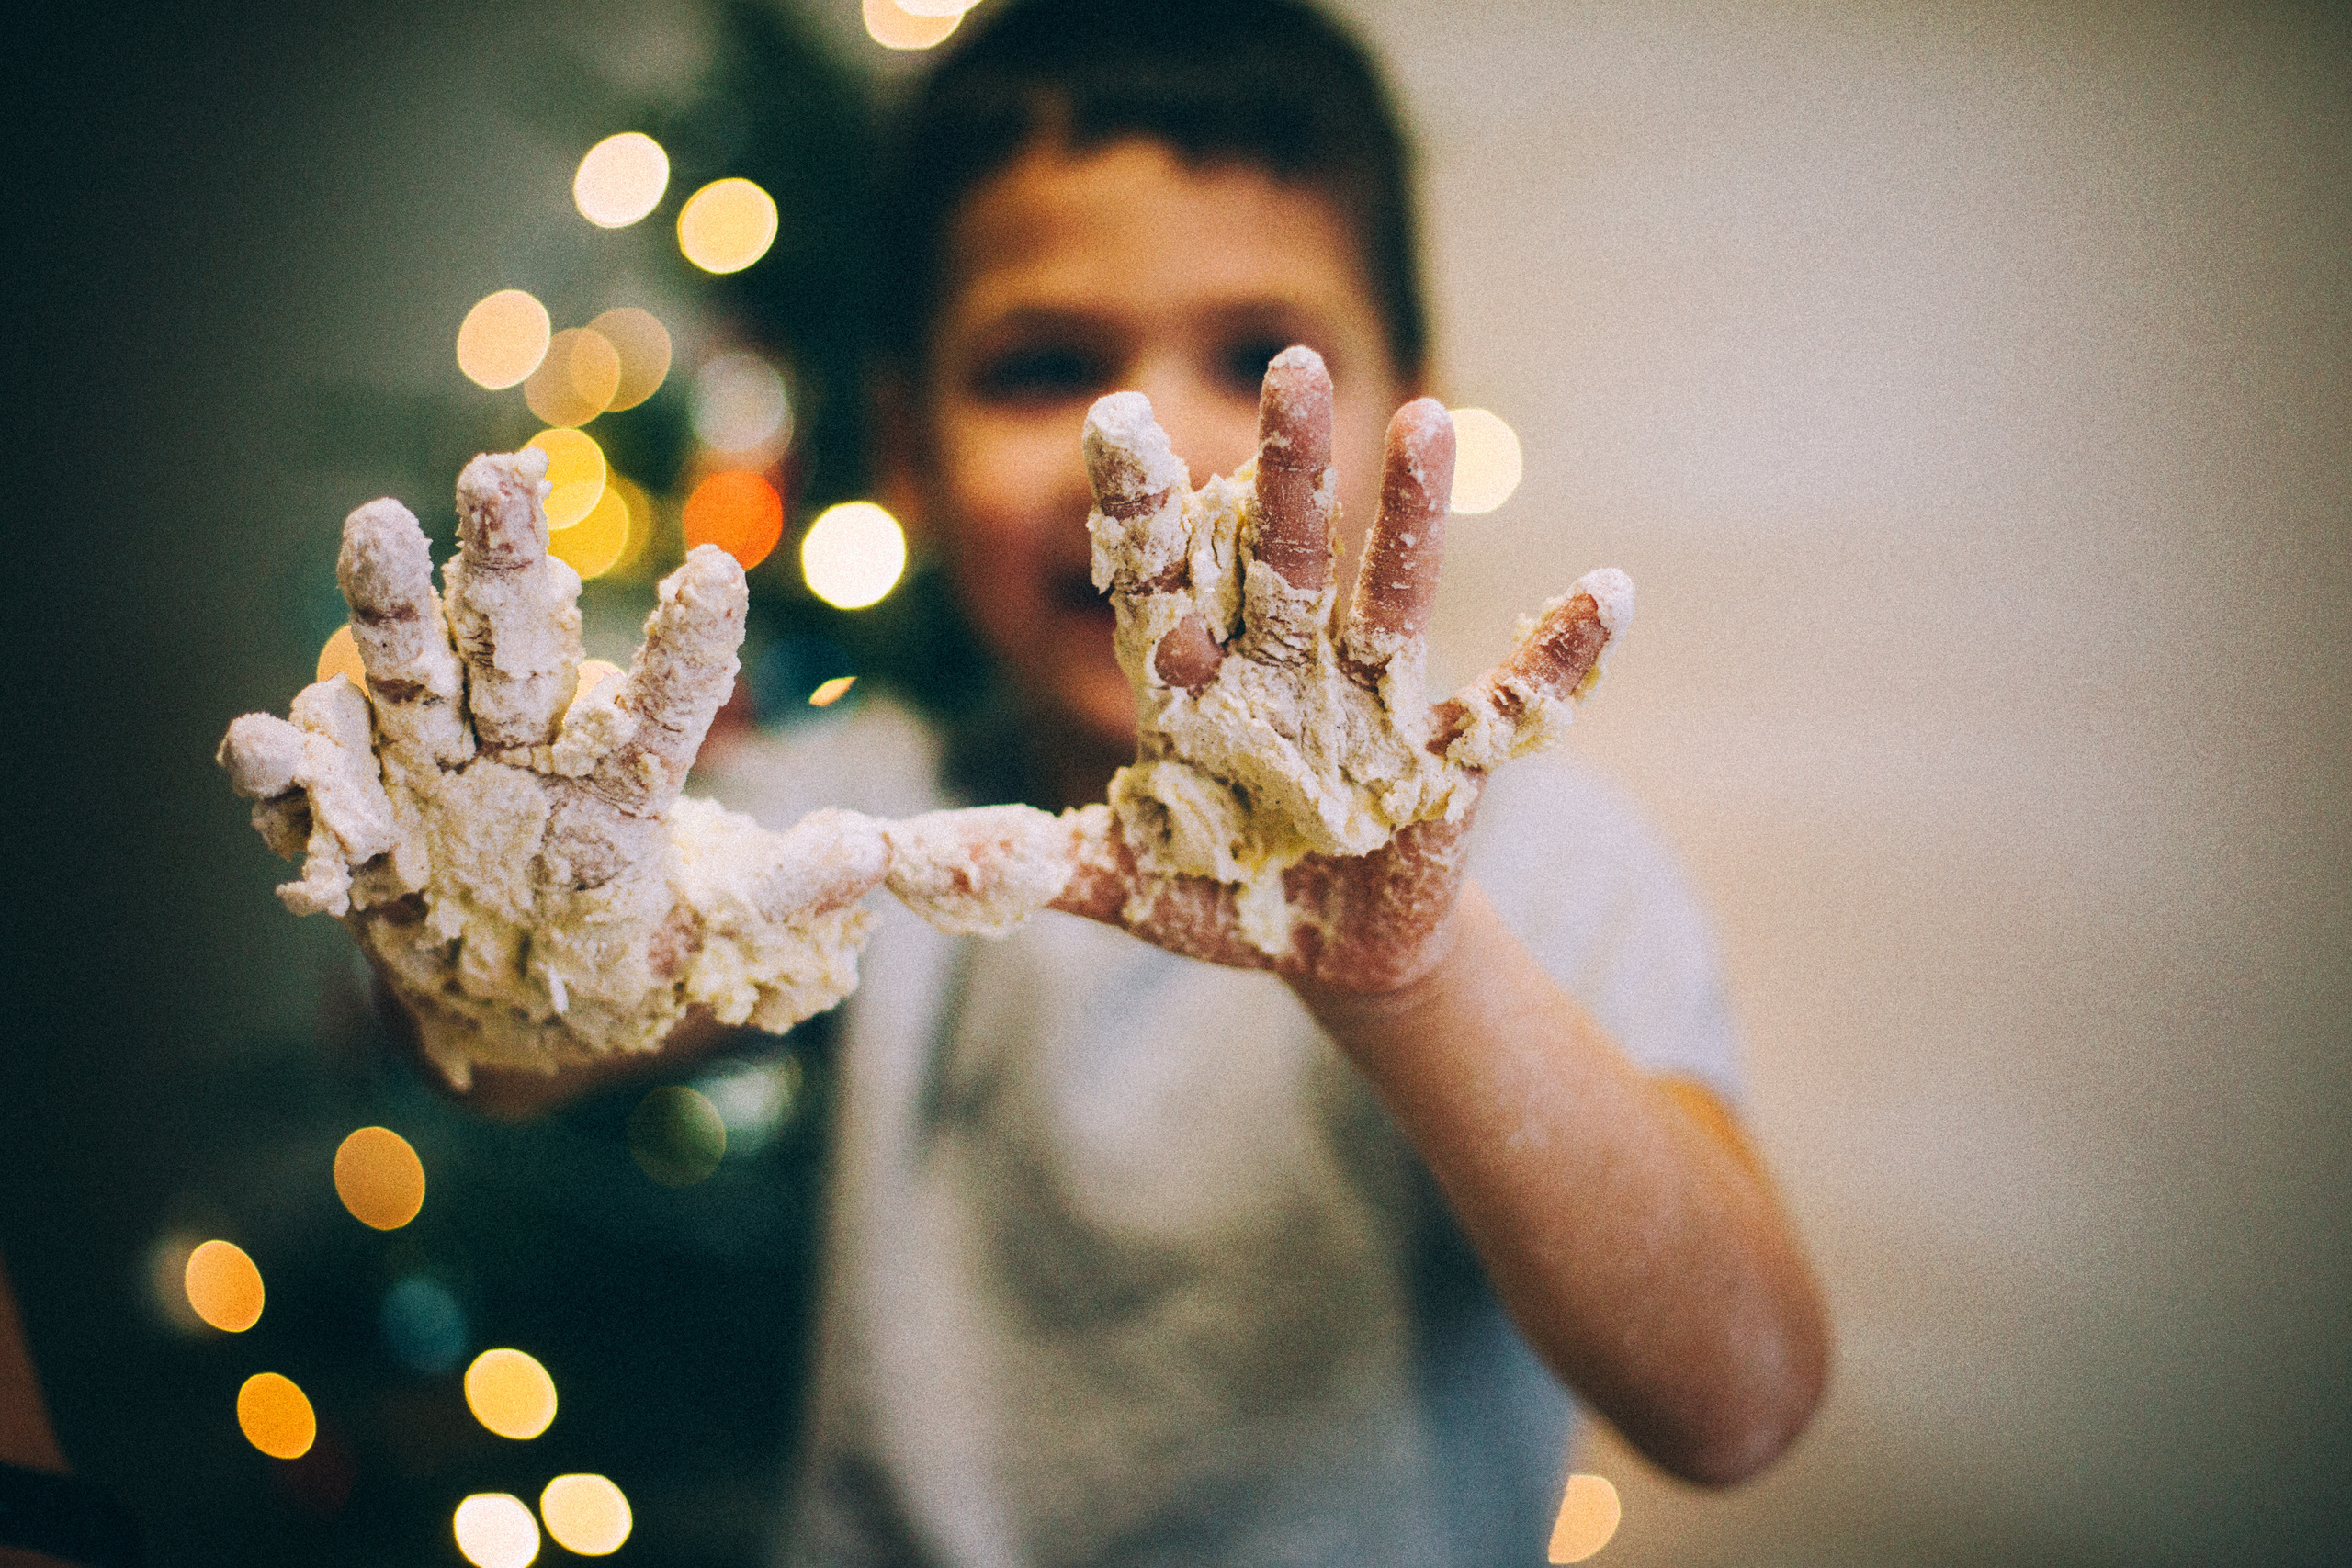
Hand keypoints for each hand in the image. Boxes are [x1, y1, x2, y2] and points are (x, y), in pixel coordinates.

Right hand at [218, 450, 886, 1087]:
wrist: (507, 1002)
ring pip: (407, 675)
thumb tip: (870, 856)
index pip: (664, 700)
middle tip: (502, 471)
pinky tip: (257, 739)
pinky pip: (308, 794)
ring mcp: (428, 775)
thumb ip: (775, 894)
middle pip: (513, 641)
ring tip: (375, 526)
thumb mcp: (702, 935)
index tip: (718, 574)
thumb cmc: (615, 948)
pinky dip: (279, 771)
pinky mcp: (355, 829)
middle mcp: (519, 744)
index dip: (689, 643)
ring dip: (388, 607)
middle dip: (502, 559)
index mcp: (616, 770)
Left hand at [885, 347, 1629, 993]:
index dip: (1143, 507)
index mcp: (1197, 689)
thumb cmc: (1222, 895)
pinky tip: (1607, 594)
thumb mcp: (1124, 888)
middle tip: (1288, 367)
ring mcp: (1371, 708)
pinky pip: (1511, 705)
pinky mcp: (1449, 761)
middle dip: (1283, 474)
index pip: (1160, 581)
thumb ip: (1027, 863)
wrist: (1329, 944)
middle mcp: (1284, 672)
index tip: (1118, 414)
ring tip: (1431, 422)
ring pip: (1389, 602)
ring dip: (1412, 521)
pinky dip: (1562, 659)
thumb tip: (894, 859)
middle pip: (1280, 559)